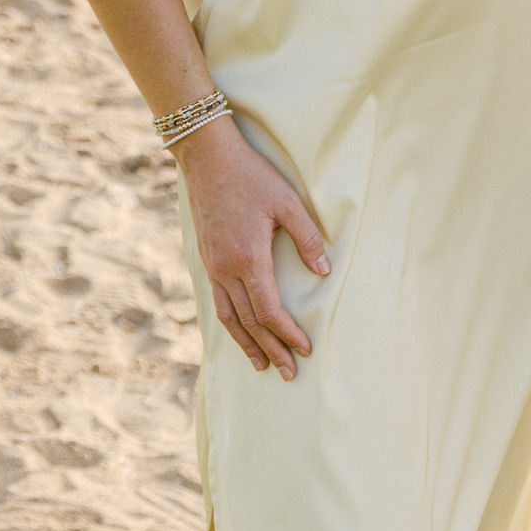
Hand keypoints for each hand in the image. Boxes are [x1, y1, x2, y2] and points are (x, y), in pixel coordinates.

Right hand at [175, 115, 329, 377]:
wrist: (207, 158)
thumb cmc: (252, 176)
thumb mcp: (288, 201)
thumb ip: (308, 238)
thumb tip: (324, 272)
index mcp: (248, 259)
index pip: (269, 310)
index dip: (288, 333)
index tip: (306, 348)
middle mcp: (225, 270)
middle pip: (249, 322)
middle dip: (271, 349)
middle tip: (290, 372)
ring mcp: (212, 266)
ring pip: (229, 317)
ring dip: (247, 343)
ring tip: (263, 364)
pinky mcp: (206, 260)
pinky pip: (218, 302)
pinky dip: (231, 323)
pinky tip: (240, 331)